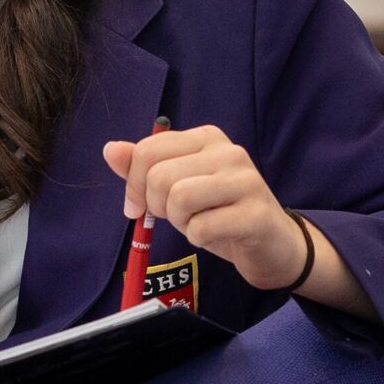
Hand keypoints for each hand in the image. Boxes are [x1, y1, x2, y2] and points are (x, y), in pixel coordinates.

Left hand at [103, 124, 308, 291]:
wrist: (273, 245)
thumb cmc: (221, 213)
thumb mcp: (179, 186)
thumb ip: (144, 167)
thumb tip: (110, 149)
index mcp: (206, 138)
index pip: (148, 150)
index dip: (134, 184)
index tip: (140, 205)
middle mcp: (228, 151)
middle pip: (160, 176)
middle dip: (158, 206)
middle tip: (178, 217)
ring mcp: (245, 181)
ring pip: (179, 199)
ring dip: (180, 222)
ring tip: (199, 223)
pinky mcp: (255, 214)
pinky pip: (201, 228)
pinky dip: (198, 239)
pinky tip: (216, 235)